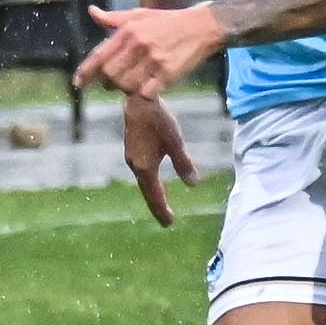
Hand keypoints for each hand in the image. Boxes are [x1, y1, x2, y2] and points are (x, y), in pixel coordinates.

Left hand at [73, 3, 223, 99]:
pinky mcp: (169, 73)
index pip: (99, 55)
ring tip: (133, 82)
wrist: (203, 26)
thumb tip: (92, 11)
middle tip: (115, 82)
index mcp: (128, 31)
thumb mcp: (140, 15)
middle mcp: (139, 44)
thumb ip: (114, 18)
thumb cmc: (169, 21)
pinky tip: (148, 88)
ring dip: (126, 88)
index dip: (86, 72)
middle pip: (110, 74)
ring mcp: (154, 59)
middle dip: (109, 82)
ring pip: (127, 85)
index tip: (78, 83)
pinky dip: (144, 93)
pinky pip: (146, 92)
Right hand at [120, 94, 199, 227]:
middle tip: (167, 220)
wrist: (137, 100)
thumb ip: (184, 163)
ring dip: (153, 193)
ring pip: (144, 182)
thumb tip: (193, 184)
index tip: (170, 224)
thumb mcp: (175, 142)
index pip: (155, 195)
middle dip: (158, 205)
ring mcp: (132, 157)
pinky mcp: (132, 149)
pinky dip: (150, 182)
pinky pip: (142, 172)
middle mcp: (136, 166)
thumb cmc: (158, 119)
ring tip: (161, 202)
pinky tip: (154, 179)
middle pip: (148, 191)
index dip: (163, 210)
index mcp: (146, 167)